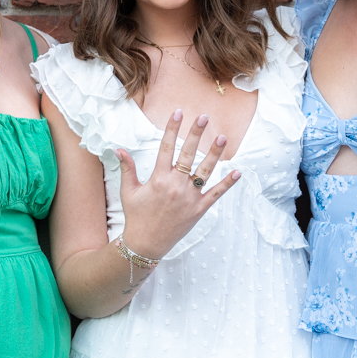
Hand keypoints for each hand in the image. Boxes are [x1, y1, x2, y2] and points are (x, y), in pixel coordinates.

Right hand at [115, 110, 240, 259]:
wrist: (146, 244)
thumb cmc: (136, 216)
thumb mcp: (128, 191)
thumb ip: (127, 169)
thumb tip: (119, 149)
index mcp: (158, 178)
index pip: (166, 147)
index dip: (172, 128)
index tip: (178, 113)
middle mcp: (175, 185)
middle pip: (188, 154)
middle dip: (196, 134)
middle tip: (204, 117)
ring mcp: (189, 198)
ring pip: (205, 171)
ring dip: (214, 154)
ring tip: (221, 138)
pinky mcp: (199, 210)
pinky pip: (215, 194)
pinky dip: (227, 184)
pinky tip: (237, 172)